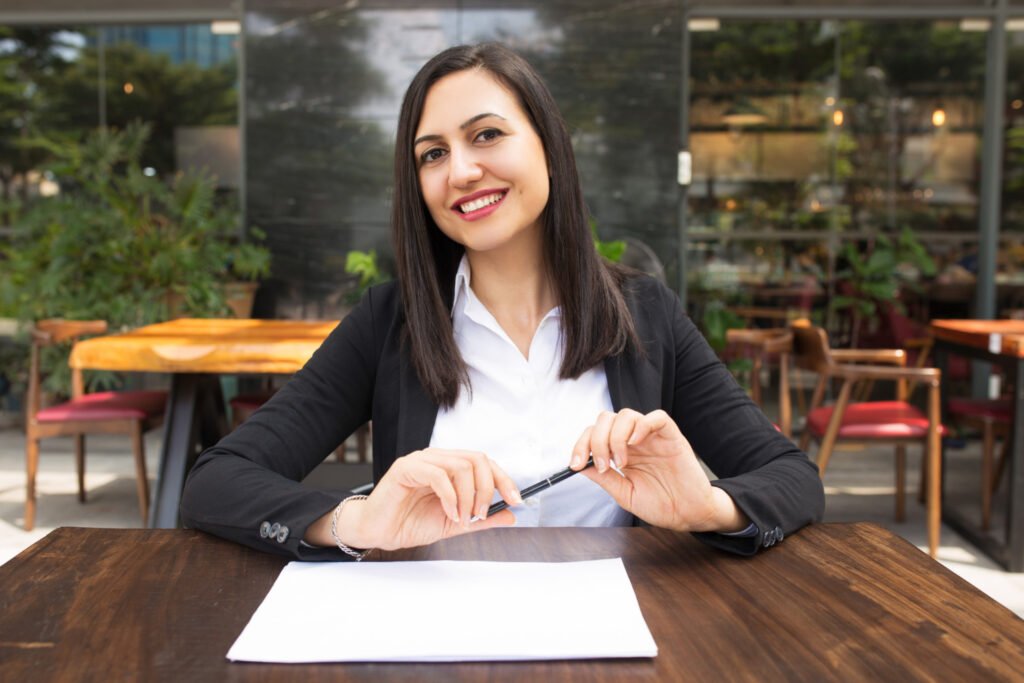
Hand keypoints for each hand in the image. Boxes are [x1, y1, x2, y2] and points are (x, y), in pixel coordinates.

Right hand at [333, 449, 520, 550]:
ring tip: (463, 517)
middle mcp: (438, 458)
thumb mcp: (455, 523)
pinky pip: (437, 474)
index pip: (484, 462)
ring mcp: (422, 460)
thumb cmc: (411, 523)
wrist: (379, 532)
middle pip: (477, 459)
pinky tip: (449, 513)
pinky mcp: (406, 467)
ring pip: (460, 465)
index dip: (503, 479)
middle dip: (487, 488)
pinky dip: (450, 496)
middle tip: (482, 513)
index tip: (516, 500)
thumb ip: (482, 518)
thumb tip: (511, 515)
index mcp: (450, 467)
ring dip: (468, 495)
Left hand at [570, 409, 747, 532]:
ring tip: (622, 462)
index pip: (594, 434)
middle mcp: (634, 440)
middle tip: (604, 465)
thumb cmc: (660, 504)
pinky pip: (657, 417)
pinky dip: (642, 425)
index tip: (575, 464)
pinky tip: (636, 443)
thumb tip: (578, 466)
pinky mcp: (671, 436)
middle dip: (596, 440)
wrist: (688, 515)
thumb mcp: (624, 493)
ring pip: (627, 415)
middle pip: (606, 419)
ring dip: (616, 436)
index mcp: (620, 451)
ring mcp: (652, 437)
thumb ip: (603, 478)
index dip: (581, 445)